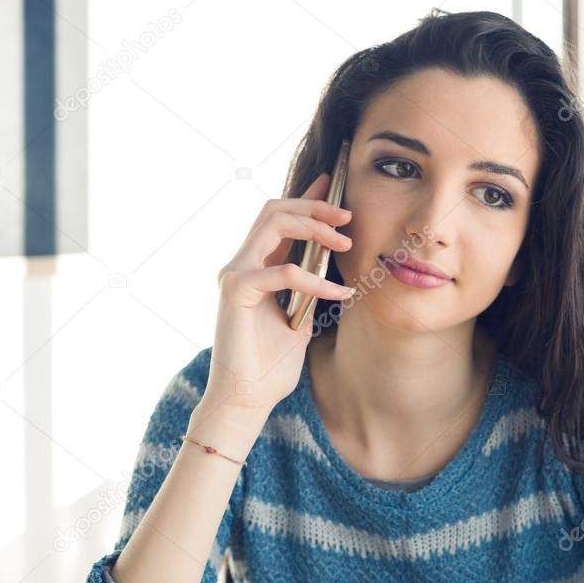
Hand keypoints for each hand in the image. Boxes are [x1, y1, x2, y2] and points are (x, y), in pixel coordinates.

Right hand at [203, 171, 354, 414]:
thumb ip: (309, 288)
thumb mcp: (299, 317)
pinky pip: (282, 272)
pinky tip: (337, 295)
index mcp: (255, 267)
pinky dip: (314, 280)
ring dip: (313, 226)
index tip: (335, 183)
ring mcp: (235, 275)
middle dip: (314, 205)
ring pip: (273, 224)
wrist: (247, 399)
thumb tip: (331, 263)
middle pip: (274, 209)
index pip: (279, 218)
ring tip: (345, 240)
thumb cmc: (270, 365)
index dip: (307, 197)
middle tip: (348, 215)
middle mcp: (241, 264)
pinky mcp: (235, 292)